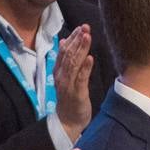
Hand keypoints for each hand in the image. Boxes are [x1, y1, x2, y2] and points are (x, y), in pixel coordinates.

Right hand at [53, 24, 94, 138]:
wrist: (67, 121)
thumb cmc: (69, 99)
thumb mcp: (65, 77)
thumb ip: (65, 60)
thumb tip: (64, 41)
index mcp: (59, 71)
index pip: (64, 50)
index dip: (72, 38)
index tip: (81, 27)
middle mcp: (62, 76)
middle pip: (69, 54)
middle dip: (77, 40)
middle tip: (85, 27)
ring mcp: (68, 85)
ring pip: (74, 64)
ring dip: (81, 49)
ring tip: (87, 37)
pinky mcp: (77, 94)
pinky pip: (80, 79)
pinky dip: (85, 68)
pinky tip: (90, 58)